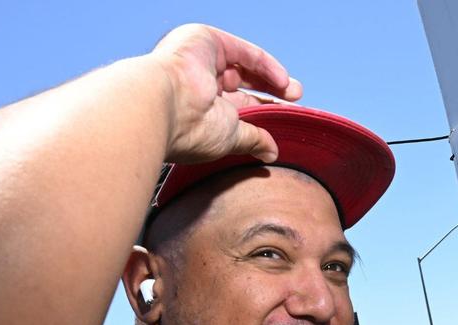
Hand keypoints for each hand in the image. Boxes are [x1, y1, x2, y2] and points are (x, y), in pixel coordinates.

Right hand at [149, 24, 303, 164]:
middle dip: (269, 92)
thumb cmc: (190, 130)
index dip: (261, 111)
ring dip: (271, 78)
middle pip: (241, 83)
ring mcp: (198, 59)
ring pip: (243, 64)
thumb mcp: (230, 137)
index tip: (284, 119)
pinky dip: (264, 64)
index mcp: (197, 109)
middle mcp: (196, 82)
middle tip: (294, 100)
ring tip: (294, 92)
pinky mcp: (203, 40)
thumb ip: (252, 139)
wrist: (163, 106)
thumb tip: (271, 152)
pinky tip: (282, 80)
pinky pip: (242, 51)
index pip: (235, 106)